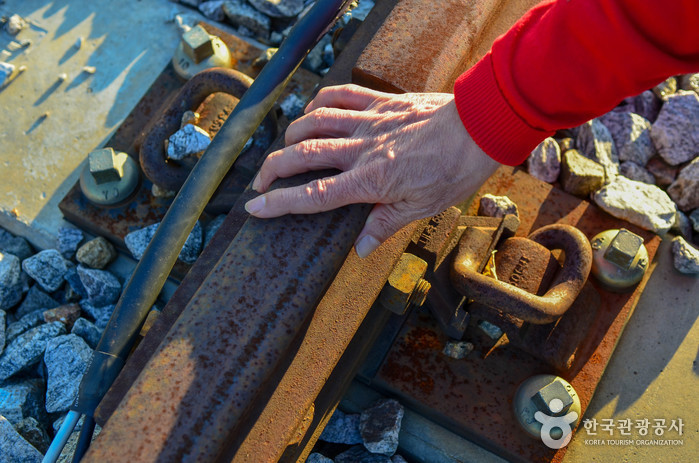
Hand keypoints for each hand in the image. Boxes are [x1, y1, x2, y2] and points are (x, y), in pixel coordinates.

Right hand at [245, 84, 499, 257]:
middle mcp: (361, 149)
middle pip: (302, 155)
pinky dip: (320, 102)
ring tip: (284, 150)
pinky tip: (313, 112)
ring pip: (314, 122)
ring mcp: (369, 122)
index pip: (313, 194)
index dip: (279, 202)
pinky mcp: (380, 102)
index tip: (255, 206)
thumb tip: (359, 248)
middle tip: (260, 182)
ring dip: (291, 136)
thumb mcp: (420, 209)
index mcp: (370, 181)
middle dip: (273, 169)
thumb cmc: (453, 171)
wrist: (479, 127)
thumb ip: (384, 226)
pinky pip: (341, 95)